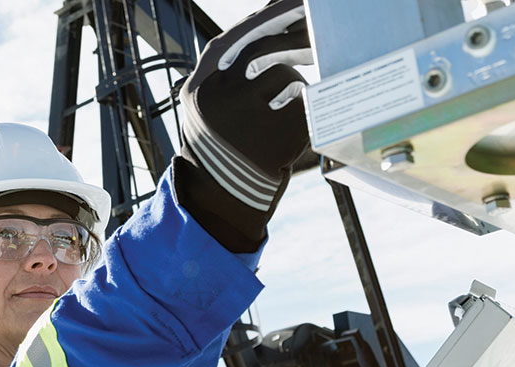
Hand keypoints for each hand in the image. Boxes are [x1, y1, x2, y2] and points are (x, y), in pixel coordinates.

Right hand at [178, 0, 311, 216]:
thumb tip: (267, 21)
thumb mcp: (207, 104)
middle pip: (264, 48)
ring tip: (283, 106)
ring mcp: (247, 118)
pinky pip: (303, 105)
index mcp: (200, 86)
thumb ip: (227, 67)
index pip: (236, 36)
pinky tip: (290, 127)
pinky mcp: (276, 138)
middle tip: (314, 26)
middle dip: (292, 36)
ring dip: (293, 84)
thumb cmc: (221, 145)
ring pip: (286, 75)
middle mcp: (219, 97)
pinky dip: (303, 110)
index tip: (291, 3)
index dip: (267, 16)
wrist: (223, 199)